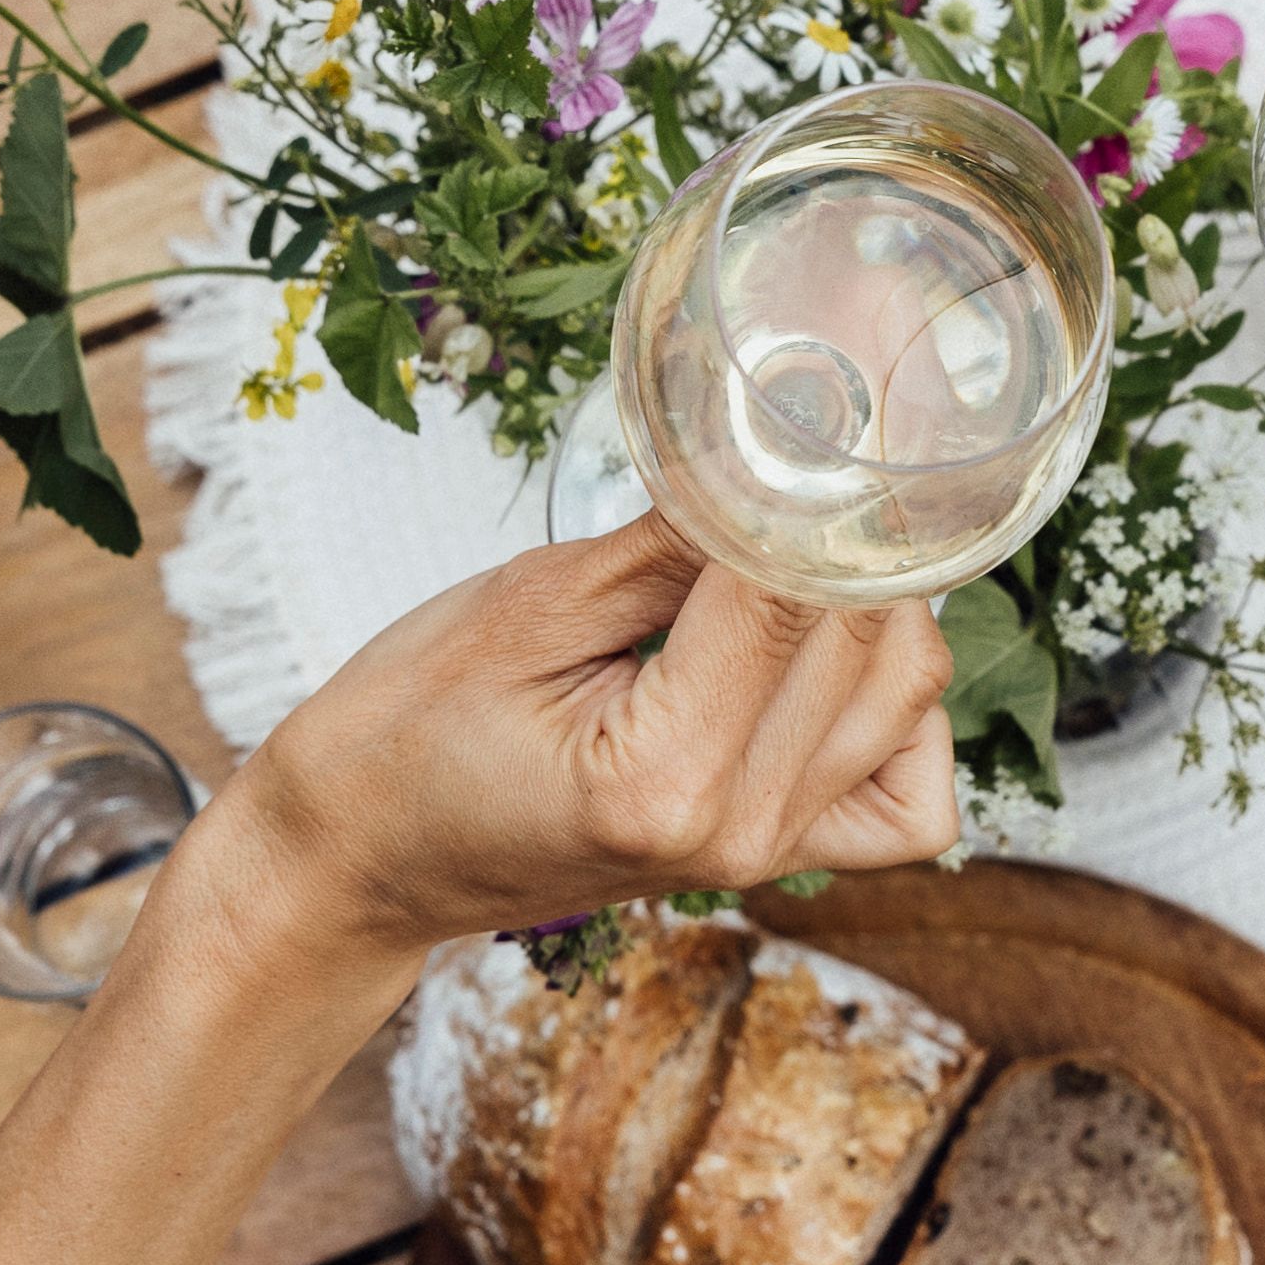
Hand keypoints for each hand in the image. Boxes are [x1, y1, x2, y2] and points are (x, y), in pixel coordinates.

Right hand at [186, 516, 964, 977]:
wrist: (357, 861)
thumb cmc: (404, 737)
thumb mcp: (520, 607)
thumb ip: (665, 541)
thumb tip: (776, 459)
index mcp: (662, 774)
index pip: (788, 595)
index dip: (809, 486)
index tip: (816, 404)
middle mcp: (737, 828)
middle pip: (870, 641)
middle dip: (855, 528)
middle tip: (817, 440)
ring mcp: (763, 855)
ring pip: (906, 698)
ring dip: (880, 601)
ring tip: (809, 534)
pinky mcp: (771, 857)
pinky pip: (907, 798)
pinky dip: (904, 718)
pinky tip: (839, 657)